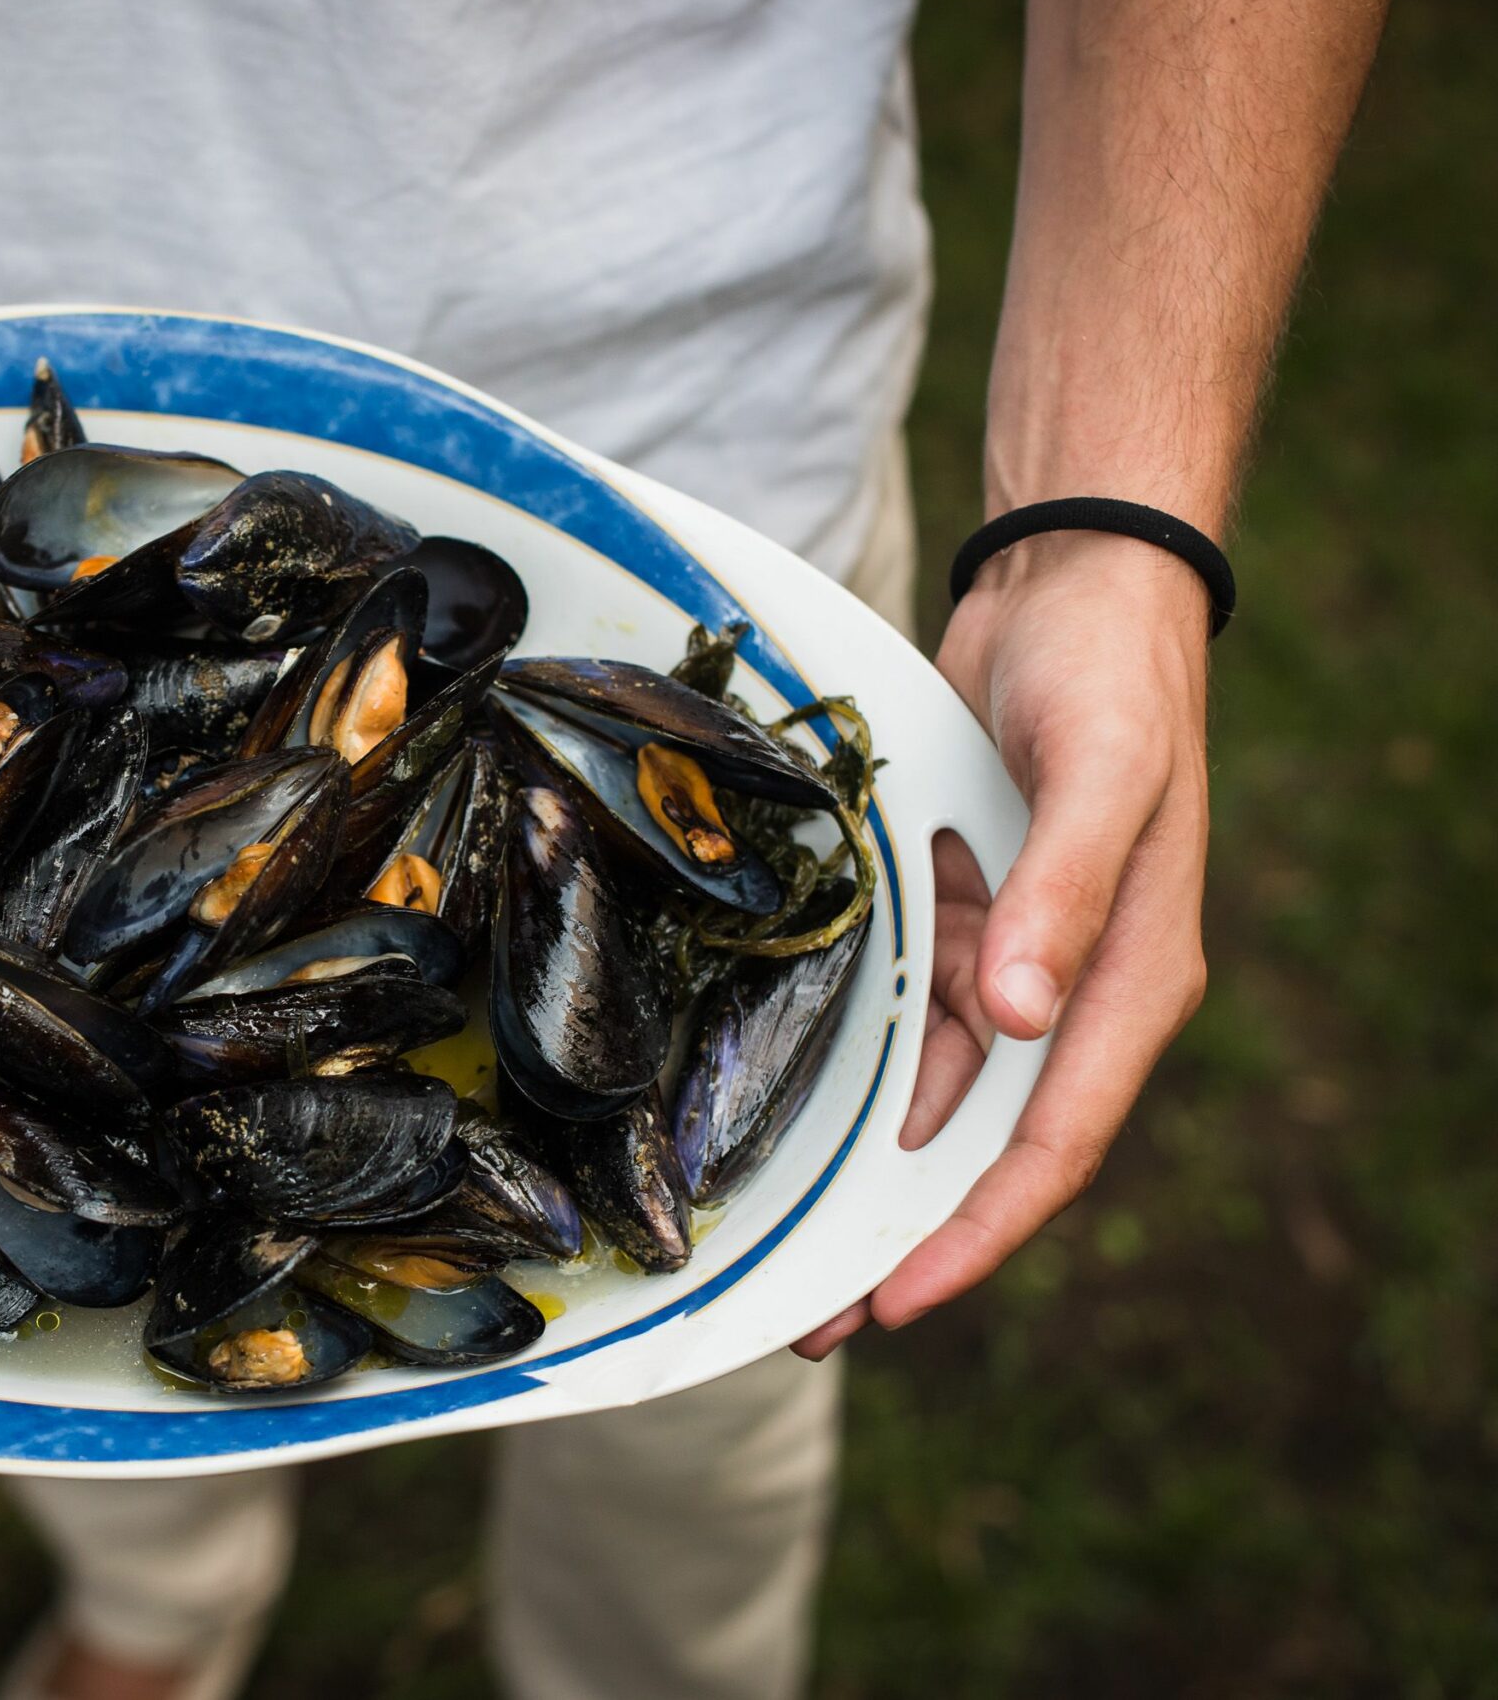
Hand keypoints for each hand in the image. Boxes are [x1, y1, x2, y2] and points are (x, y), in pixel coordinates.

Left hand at [794, 532, 1211, 1357]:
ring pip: (937, 1094)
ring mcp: (1019, 958)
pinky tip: (792, 1111)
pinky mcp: (968, 918)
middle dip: (905, 1237)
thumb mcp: (1100, 776)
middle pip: (986, 1150)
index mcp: (1129, 982)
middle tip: (813, 1317)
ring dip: (868, 1164)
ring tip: (780, 1236)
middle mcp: (1074, 992)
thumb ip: (1064, 893)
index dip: (977, 1233)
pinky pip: (908, 1018)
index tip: (898, 1299)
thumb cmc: (1109, 679)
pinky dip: (859, 1067)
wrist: (1076, 593)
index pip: (1052, 1146)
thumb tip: (1023, 1020)